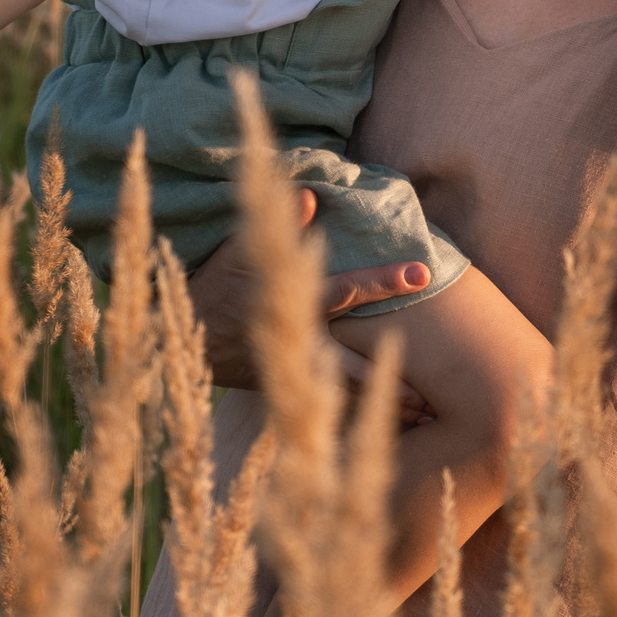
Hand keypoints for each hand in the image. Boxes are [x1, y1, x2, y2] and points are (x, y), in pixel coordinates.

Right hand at [189, 189, 435, 423]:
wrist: (183, 338)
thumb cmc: (215, 288)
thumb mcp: (240, 251)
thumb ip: (280, 226)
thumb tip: (310, 196)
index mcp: (293, 303)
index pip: (347, 289)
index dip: (383, 281)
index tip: (421, 273)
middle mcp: (298, 341)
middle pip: (354, 361)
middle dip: (393, 374)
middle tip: (433, 392)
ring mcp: (291, 368)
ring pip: (344, 389)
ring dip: (382, 400)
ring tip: (424, 414)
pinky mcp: (284, 387)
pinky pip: (326, 401)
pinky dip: (357, 409)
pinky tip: (388, 420)